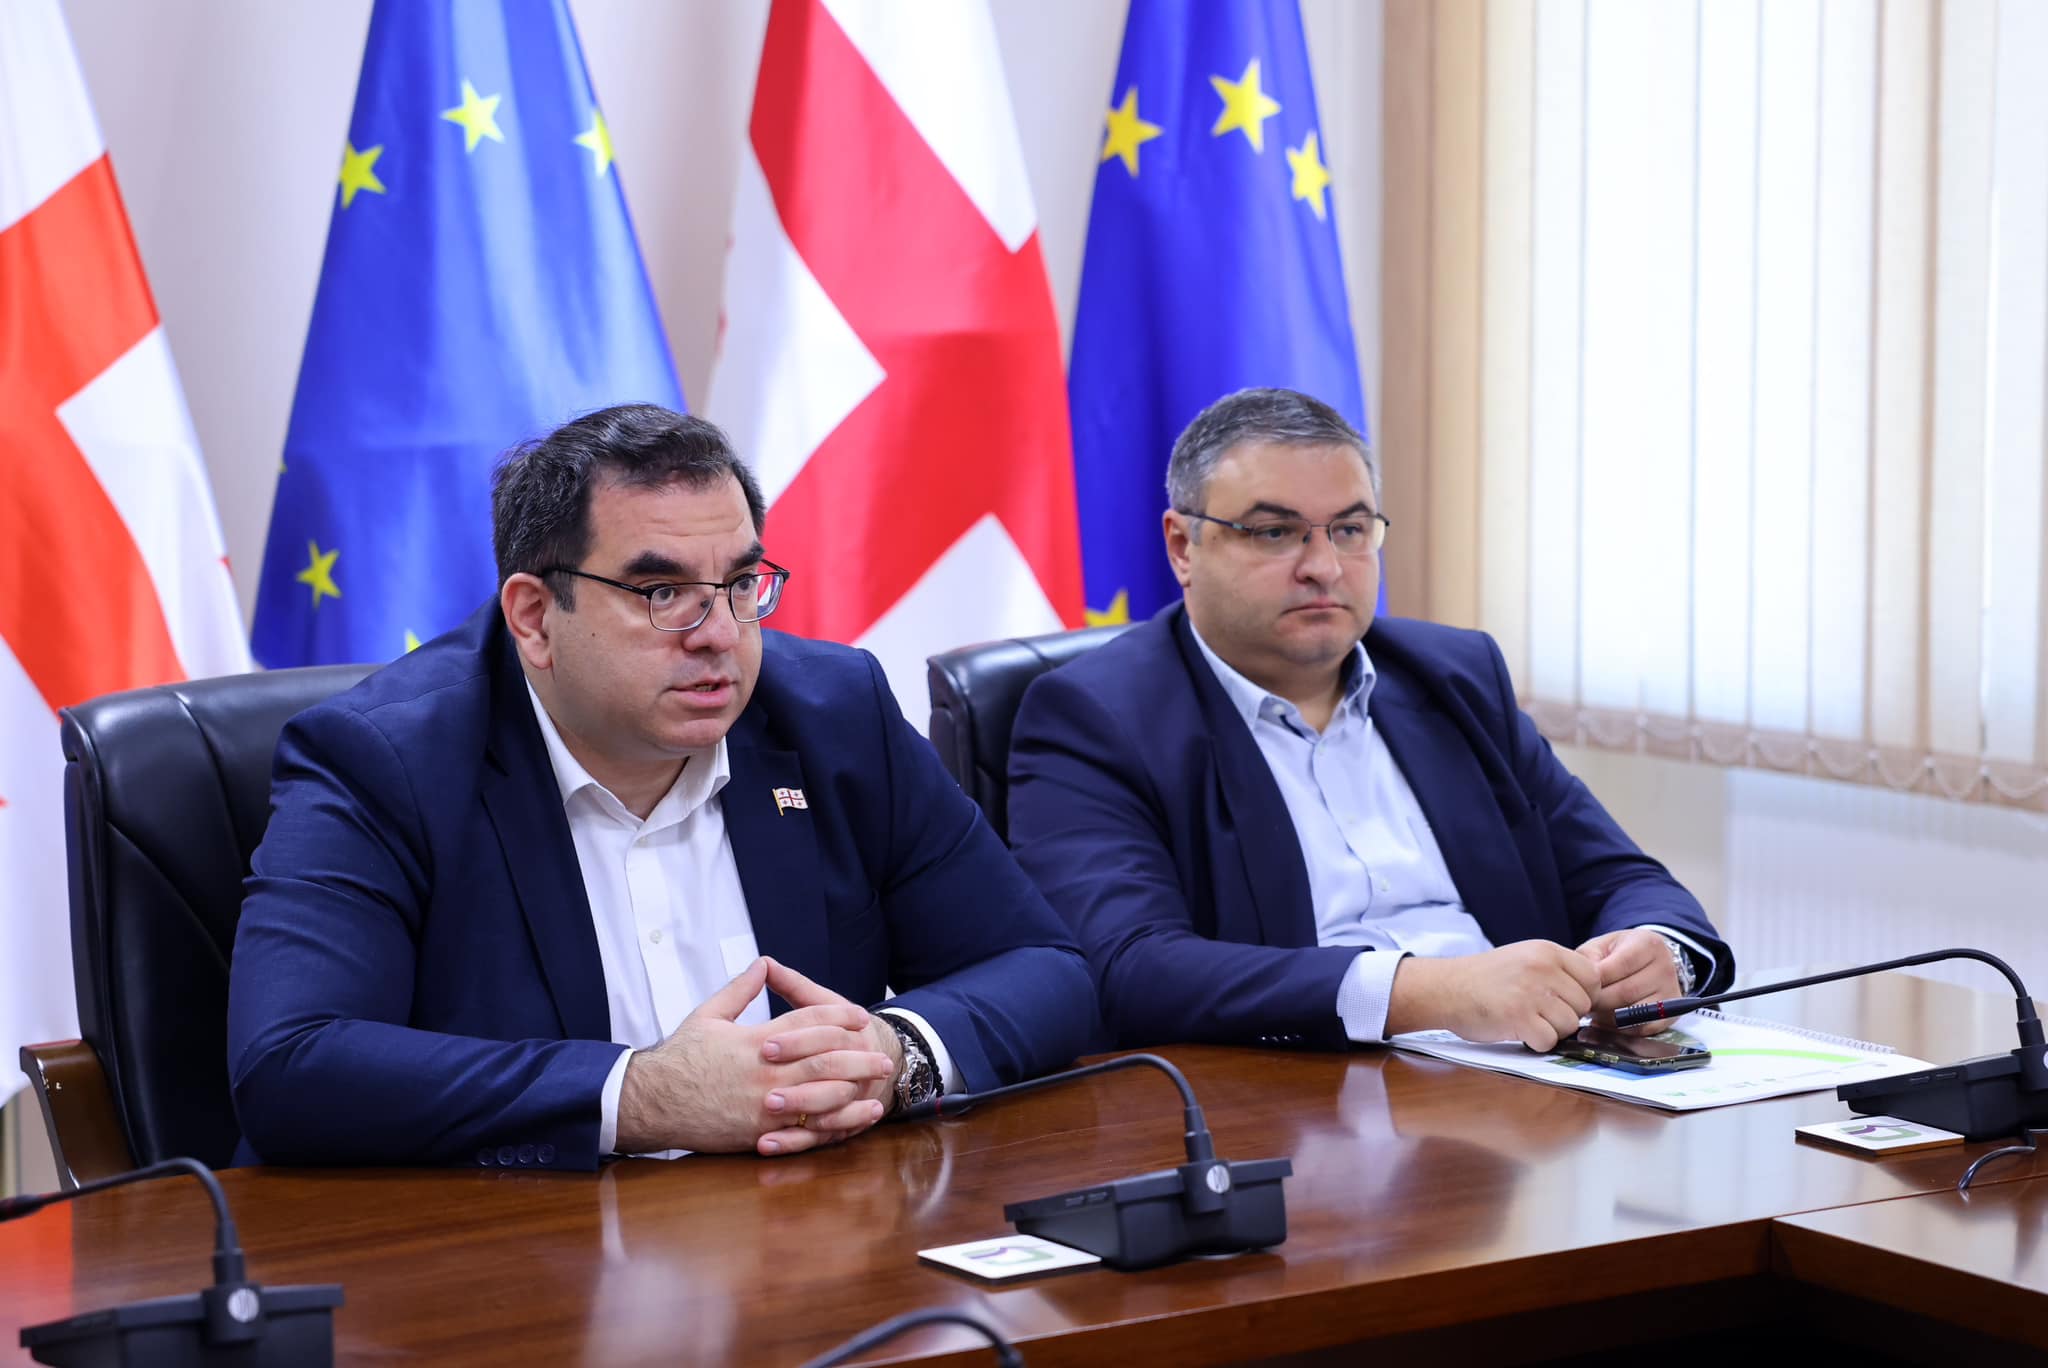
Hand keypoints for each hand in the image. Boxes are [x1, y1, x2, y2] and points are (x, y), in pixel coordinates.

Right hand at [614, 958, 894, 1155]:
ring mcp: (763, 1105)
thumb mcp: (708, 1015)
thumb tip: (763, 963)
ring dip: (854, 1088)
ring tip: (876, 1085)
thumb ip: (740, 990)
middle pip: (823, 1059)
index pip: (807, 1022)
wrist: (651, 1101)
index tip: (859, 1016)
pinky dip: (834, 1123)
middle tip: (882, 1055)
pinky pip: (804, 1129)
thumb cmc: (679, 1058)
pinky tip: (853, 1119)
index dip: (837, 1017)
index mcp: (755, 1040)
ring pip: (820, 1095)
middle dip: (857, 1055)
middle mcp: (764, 1072)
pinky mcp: (758, 1133)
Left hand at [753, 959, 903, 1155]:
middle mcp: (854, 1069)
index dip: (796, 1042)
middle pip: (827, 1075)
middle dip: (797, 1083)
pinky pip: (818, 1139)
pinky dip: (792, 1143)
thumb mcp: (824, 1003)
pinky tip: (765, 1145)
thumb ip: (794, 986)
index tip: (766, 1046)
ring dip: (797, 1114)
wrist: (885, 1059)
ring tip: (766, 1115)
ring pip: (826, 1111)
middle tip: (765, 1090)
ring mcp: (847, 1100)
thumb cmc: (843, 1030)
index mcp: (849, 1034)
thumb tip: (764, 963)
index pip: (824, 1036)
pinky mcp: (838, 1125)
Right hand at [1386, 940, 1602, 1051]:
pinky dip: (1536, 1043)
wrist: (1445, 988)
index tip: (1563, 1000)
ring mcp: (1531, 993)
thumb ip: (1556, 969)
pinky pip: (1549, 1041)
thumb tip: (1591, 994)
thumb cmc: (1484, 978)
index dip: (1583, 994)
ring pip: (1569, 1025)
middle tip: (1539, 1012)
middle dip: (1566, 1015)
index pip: (1593, 977)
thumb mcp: (1524, 957)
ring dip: (1551, 1030)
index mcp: (1546, 951)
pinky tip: (1519, 1031)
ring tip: (1526, 1020)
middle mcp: (1542, 968)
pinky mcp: (1519, 1018)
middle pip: (1583, 1005)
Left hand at [1577, 928, 1686, 1033]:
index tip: (1581, 985)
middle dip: (1598, 1000)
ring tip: (1594, 1009)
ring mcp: (1671, 993)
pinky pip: (1641, 1029)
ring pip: (1633, 1012)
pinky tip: (1606, 1021)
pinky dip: (1619, 1029)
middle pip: (1626, 992)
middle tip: (1583, 1001)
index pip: (1621, 965)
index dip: (1596, 979)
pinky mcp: (1670, 1016)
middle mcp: (1666, 968)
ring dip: (1606, 1016)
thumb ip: (1588, 958)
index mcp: (1648, 944)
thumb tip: (1581, 982)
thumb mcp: (1601, 946)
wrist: (1646, 964)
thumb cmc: (1617, 954)